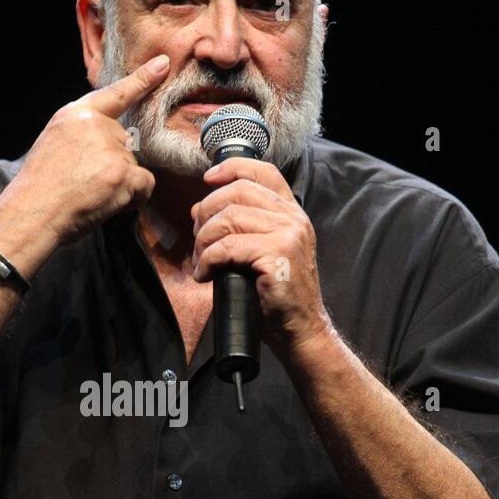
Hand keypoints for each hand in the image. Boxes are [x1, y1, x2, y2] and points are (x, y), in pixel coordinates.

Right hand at [0, 55, 169, 246]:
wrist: (32, 212)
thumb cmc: (40, 187)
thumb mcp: (53, 141)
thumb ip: (82, 132)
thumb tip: (110, 138)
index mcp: (76, 114)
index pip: (116, 93)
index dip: (143, 79)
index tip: (163, 64)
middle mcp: (96, 125)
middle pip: (126, 143)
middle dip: (115, 165)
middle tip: (87, 183)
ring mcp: (111, 148)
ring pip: (135, 166)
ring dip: (122, 184)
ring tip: (92, 194)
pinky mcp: (122, 172)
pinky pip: (145, 184)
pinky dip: (133, 198)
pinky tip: (109, 203)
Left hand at [190, 156, 334, 357]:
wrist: (300, 329)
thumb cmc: (276, 295)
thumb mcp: (261, 252)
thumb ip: (239, 227)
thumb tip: (199, 209)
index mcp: (291, 213)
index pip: (263, 171)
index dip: (232, 168)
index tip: (209, 179)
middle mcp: (293, 218)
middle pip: (237, 192)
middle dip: (207, 213)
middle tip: (198, 239)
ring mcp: (288, 235)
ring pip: (229, 218)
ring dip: (204, 240)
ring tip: (201, 261)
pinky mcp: (277, 256)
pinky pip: (228, 247)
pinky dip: (208, 260)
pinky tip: (205, 275)